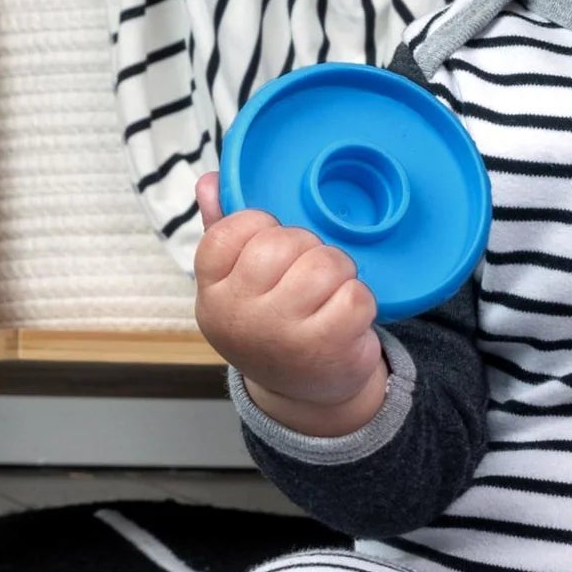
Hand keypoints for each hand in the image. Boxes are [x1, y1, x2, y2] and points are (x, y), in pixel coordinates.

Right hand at [192, 169, 386, 432]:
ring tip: (331, 290)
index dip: (262, 226)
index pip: (230, 232)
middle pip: (283, 244)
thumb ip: (224, 229)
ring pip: (325, 264)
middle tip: (310, 271)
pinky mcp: (326, 349)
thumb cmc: (273, 322)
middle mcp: (240, 315)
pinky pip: (356, 295)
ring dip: (339, 270)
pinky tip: (347, 315)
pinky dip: (361, 299)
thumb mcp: (240, 283)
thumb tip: (210, 180)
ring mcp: (282, 335)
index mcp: (213, 292)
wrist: (305, 392)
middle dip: (308, 247)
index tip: (273, 244)